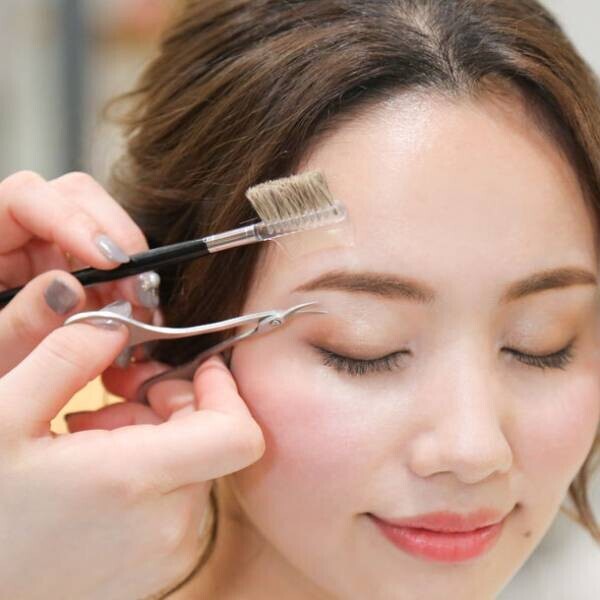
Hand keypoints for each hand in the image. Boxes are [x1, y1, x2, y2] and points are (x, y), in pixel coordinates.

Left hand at [0, 170, 159, 373]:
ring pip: (100, 228)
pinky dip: (126, 286)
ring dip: (129, 266)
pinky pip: (108, 264)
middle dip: (117, 237)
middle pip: (74, 199)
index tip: (111, 260)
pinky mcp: (69, 273)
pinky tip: (132, 314)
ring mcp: (43, 253)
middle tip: (139, 287)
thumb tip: (69, 289)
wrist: (3, 392)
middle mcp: (14, 238)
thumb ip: (23, 322)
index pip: (24, 198)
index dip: (73, 219)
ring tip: (139, 310)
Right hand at [0, 315, 264, 599]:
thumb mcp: (0, 415)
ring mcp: (163, 557)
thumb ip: (68, 356)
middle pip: (213, 441)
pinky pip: (177, 503)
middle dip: (171, 403)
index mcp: (135, 481)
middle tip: (116, 390)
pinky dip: (151, 472)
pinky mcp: (153, 573)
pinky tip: (97, 467)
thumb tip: (118, 323)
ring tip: (90, 431)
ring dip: (154, 435)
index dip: (224, 391)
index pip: (239, 434)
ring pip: (194, 468)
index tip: (196, 368)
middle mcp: (166, 528)